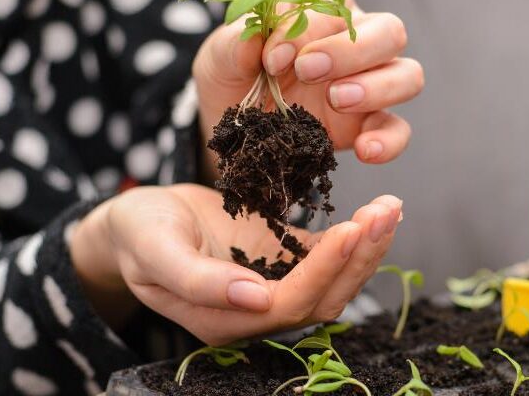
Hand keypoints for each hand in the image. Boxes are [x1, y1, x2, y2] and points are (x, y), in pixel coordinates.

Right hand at [70, 183, 401, 344]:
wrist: (138, 222)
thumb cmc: (138, 234)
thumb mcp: (155, 251)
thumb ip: (197, 280)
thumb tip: (254, 298)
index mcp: (225, 320)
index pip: (290, 303)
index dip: (324, 270)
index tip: (351, 228)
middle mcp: (257, 311)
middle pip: (324, 298)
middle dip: (360, 257)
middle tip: (386, 211)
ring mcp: (274, 286)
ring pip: (334, 282)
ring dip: (366, 248)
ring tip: (390, 208)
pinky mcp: (283, 260)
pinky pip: (327, 258)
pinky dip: (355, 239)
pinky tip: (375, 212)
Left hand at [193, 0, 423, 177]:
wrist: (233, 132)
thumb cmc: (232, 79)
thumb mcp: (218, 59)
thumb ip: (232, 45)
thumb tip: (254, 38)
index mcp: (321, 9)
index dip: (307, 25)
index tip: (272, 56)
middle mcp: (355, 41)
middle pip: (388, 30)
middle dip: (350, 49)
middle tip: (307, 70)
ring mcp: (370, 84)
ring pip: (407, 74)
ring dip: (376, 86)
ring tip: (336, 100)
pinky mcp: (370, 125)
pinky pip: (398, 130)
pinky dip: (388, 140)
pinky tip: (364, 150)